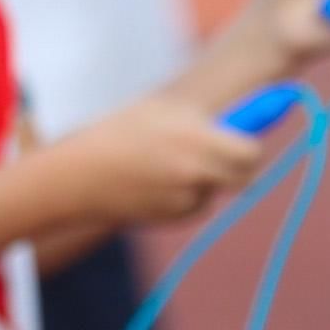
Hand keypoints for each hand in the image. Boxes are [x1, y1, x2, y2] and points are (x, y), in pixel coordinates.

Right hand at [59, 94, 269, 231]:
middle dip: (240, 167)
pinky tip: (152, 181)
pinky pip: (192, 205)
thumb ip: (208, 118)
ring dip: (204, 180)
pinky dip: (183, 195)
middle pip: (245, 178)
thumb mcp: (164, 110)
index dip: (250, 146)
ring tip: (164, 162)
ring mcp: (185, 200)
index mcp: (197, 139)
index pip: (252, 152)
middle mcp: (196, 173)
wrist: (78, 176)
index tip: (244, 138)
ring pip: (214, 190)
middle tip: (222, 152)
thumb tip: (251, 114)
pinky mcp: (172, 218)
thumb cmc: (120, 132)